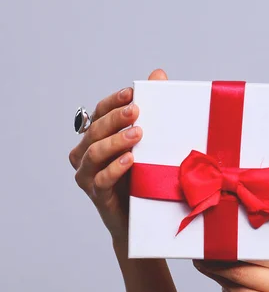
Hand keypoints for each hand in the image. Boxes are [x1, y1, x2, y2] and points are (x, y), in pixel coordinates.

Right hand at [69, 68, 167, 244]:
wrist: (144, 217)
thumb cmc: (144, 174)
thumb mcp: (151, 141)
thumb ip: (152, 109)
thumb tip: (159, 74)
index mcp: (97, 136)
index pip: (100, 112)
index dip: (113, 102)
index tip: (132, 94)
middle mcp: (86, 153)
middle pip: (96, 130)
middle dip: (115, 119)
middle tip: (136, 111)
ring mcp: (88, 175)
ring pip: (94, 153)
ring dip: (115, 141)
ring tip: (137, 135)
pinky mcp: (97, 195)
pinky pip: (100, 179)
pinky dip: (114, 168)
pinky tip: (130, 160)